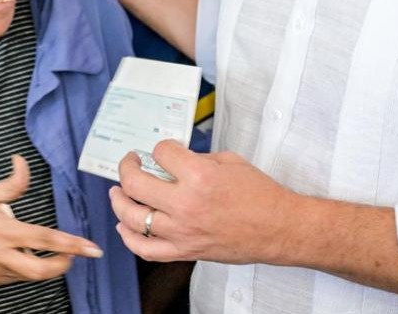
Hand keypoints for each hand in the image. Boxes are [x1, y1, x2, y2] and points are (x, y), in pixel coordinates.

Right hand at [0, 155, 102, 285]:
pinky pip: (15, 277)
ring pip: (30, 275)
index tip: (91, 248)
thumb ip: (10, 183)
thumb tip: (22, 163)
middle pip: (42, 270)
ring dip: (47, 266)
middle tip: (77, 255)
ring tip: (54, 252)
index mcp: (1, 231)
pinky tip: (25, 255)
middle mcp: (0, 255)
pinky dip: (26, 267)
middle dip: (65, 264)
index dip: (71, 244)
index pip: (44, 239)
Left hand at [109, 140, 293, 264]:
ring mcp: (182, 231)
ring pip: (133, 218)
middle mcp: (186, 205)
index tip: (165, 150)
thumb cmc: (261, 196)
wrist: (280, 228)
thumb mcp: (229, 162)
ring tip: (118, 193)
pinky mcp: (185, 251)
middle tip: (130, 163)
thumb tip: (174, 161)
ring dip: (119, 202)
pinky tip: (124, 227)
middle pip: (135, 184)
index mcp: (199, 177)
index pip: (161, 153)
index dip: (161, 147)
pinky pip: (146, 250)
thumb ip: (197, 159)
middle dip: (127, 168)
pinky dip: (129, 239)